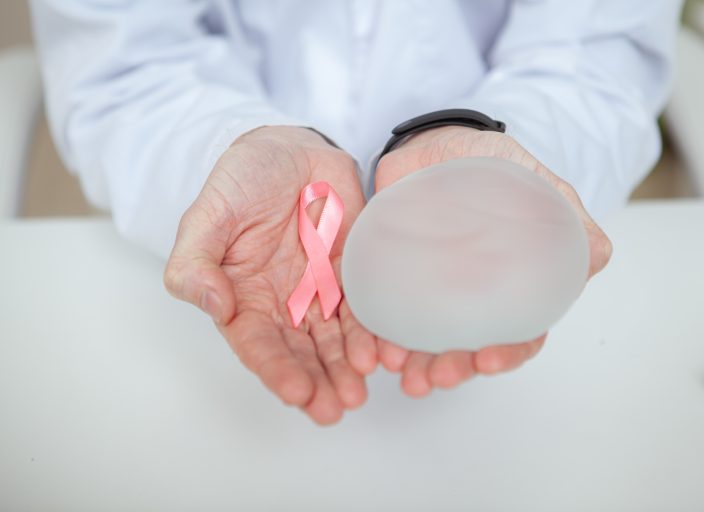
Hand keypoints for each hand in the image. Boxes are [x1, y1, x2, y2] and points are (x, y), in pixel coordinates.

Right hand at [164, 126, 376, 424]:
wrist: (287, 148)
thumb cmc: (240, 180)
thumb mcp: (206, 216)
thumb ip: (196, 262)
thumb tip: (212, 304)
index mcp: (244, 297)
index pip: (258, 344)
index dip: (277, 370)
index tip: (298, 393)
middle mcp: (283, 303)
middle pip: (301, 352)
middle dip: (319, 382)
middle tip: (337, 407)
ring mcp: (320, 289)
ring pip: (335, 339)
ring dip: (348, 367)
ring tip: (362, 389)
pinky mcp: (352, 273)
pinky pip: (365, 307)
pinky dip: (375, 332)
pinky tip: (386, 352)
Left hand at [374, 126, 611, 396]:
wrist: (440, 139)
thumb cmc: (497, 165)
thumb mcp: (540, 187)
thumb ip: (569, 220)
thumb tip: (596, 255)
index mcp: (511, 287)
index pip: (517, 334)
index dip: (507, 353)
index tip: (487, 360)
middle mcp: (470, 296)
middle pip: (467, 347)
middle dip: (453, 368)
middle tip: (437, 376)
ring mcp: (429, 288)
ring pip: (424, 338)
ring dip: (415, 362)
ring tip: (400, 371)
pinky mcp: (391, 273)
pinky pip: (384, 308)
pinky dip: (380, 331)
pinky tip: (376, 345)